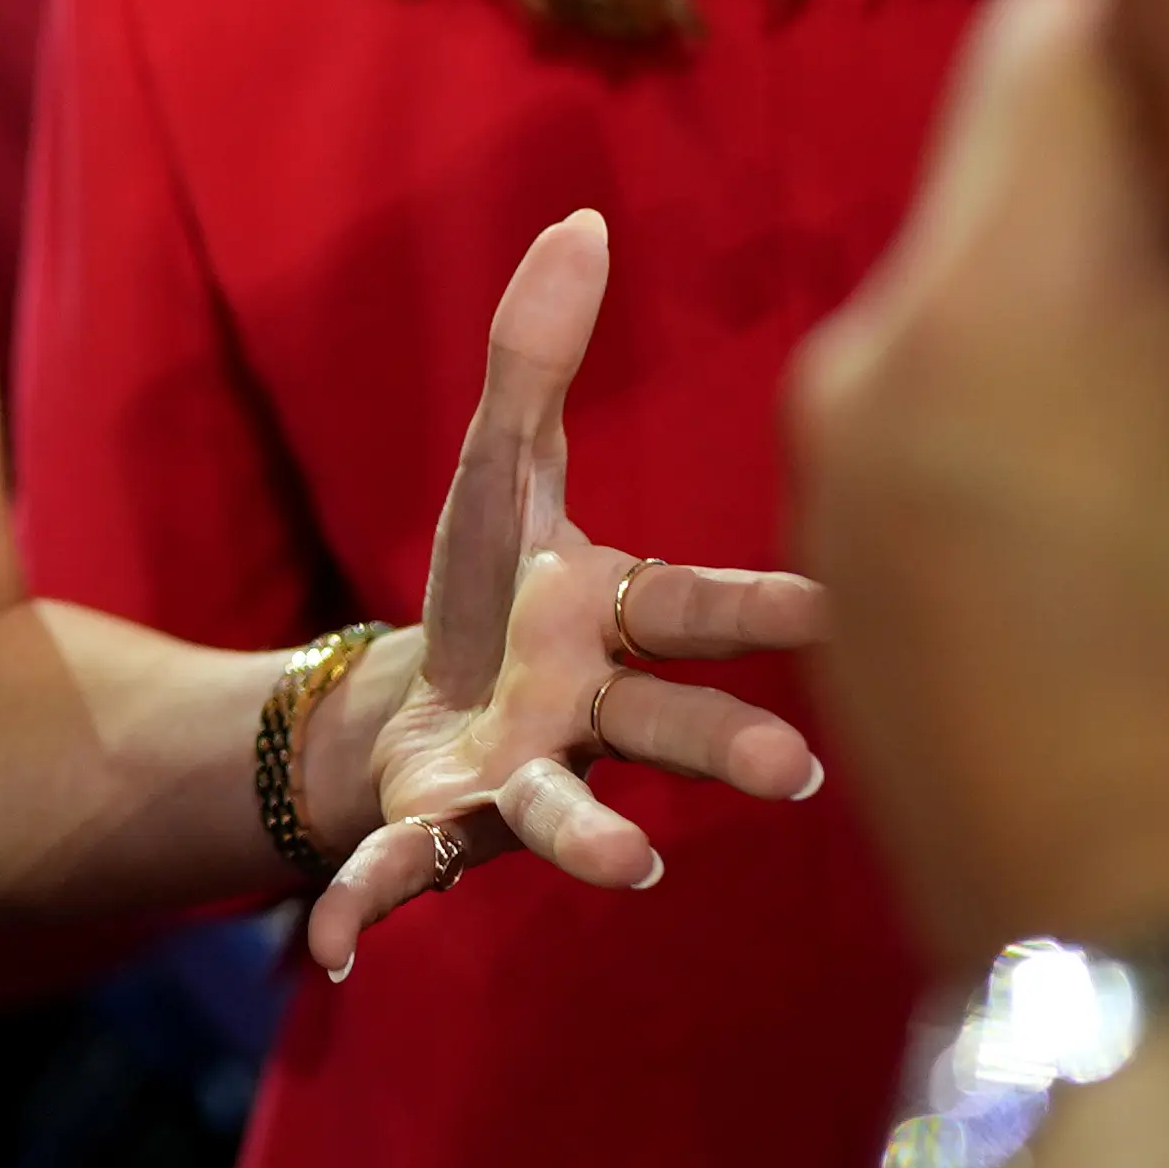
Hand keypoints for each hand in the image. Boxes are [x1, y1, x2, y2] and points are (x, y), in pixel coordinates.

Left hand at [308, 210, 831, 974]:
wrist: (419, 708)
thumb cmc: (495, 593)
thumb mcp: (499, 467)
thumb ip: (535, 356)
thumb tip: (580, 217)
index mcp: (616, 622)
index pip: (702, 605)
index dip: (770, 608)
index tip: (841, 612)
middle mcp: (592, 715)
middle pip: (667, 723)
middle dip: (728, 742)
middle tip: (796, 773)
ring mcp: (522, 783)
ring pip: (565, 811)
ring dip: (598, 839)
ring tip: (634, 871)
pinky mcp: (437, 832)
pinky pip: (403, 872)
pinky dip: (365, 908)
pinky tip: (327, 951)